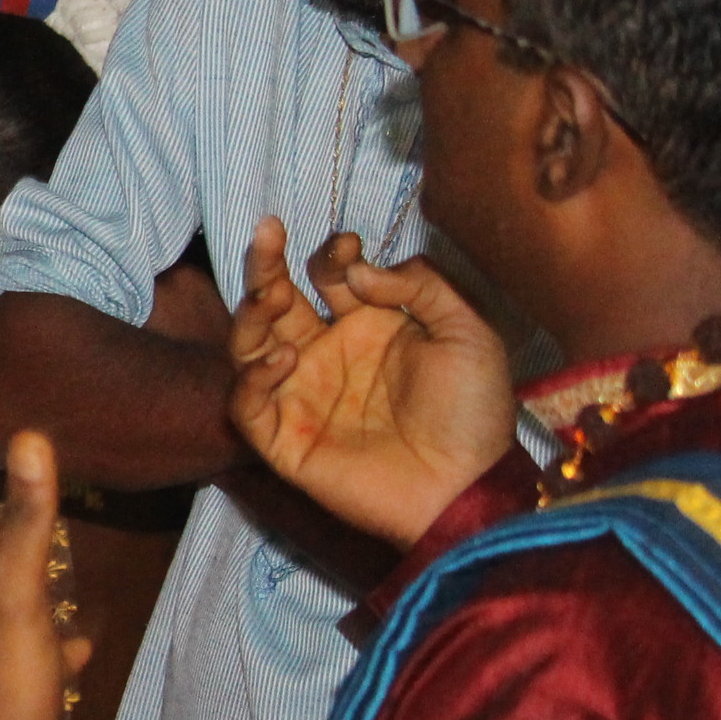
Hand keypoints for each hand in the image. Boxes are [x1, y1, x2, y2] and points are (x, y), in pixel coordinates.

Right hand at [227, 219, 513, 547]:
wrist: (468, 487)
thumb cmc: (472, 413)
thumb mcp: (467, 332)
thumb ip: (419, 286)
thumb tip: (355, 270)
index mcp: (369, 328)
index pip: (328, 278)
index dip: (331, 255)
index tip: (349, 247)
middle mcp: (327, 355)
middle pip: (277, 301)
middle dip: (267, 264)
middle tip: (269, 232)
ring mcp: (302, 395)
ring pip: (249, 344)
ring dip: (251, 312)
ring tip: (273, 294)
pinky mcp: (284, 439)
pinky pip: (248, 403)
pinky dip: (254, 377)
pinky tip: (286, 357)